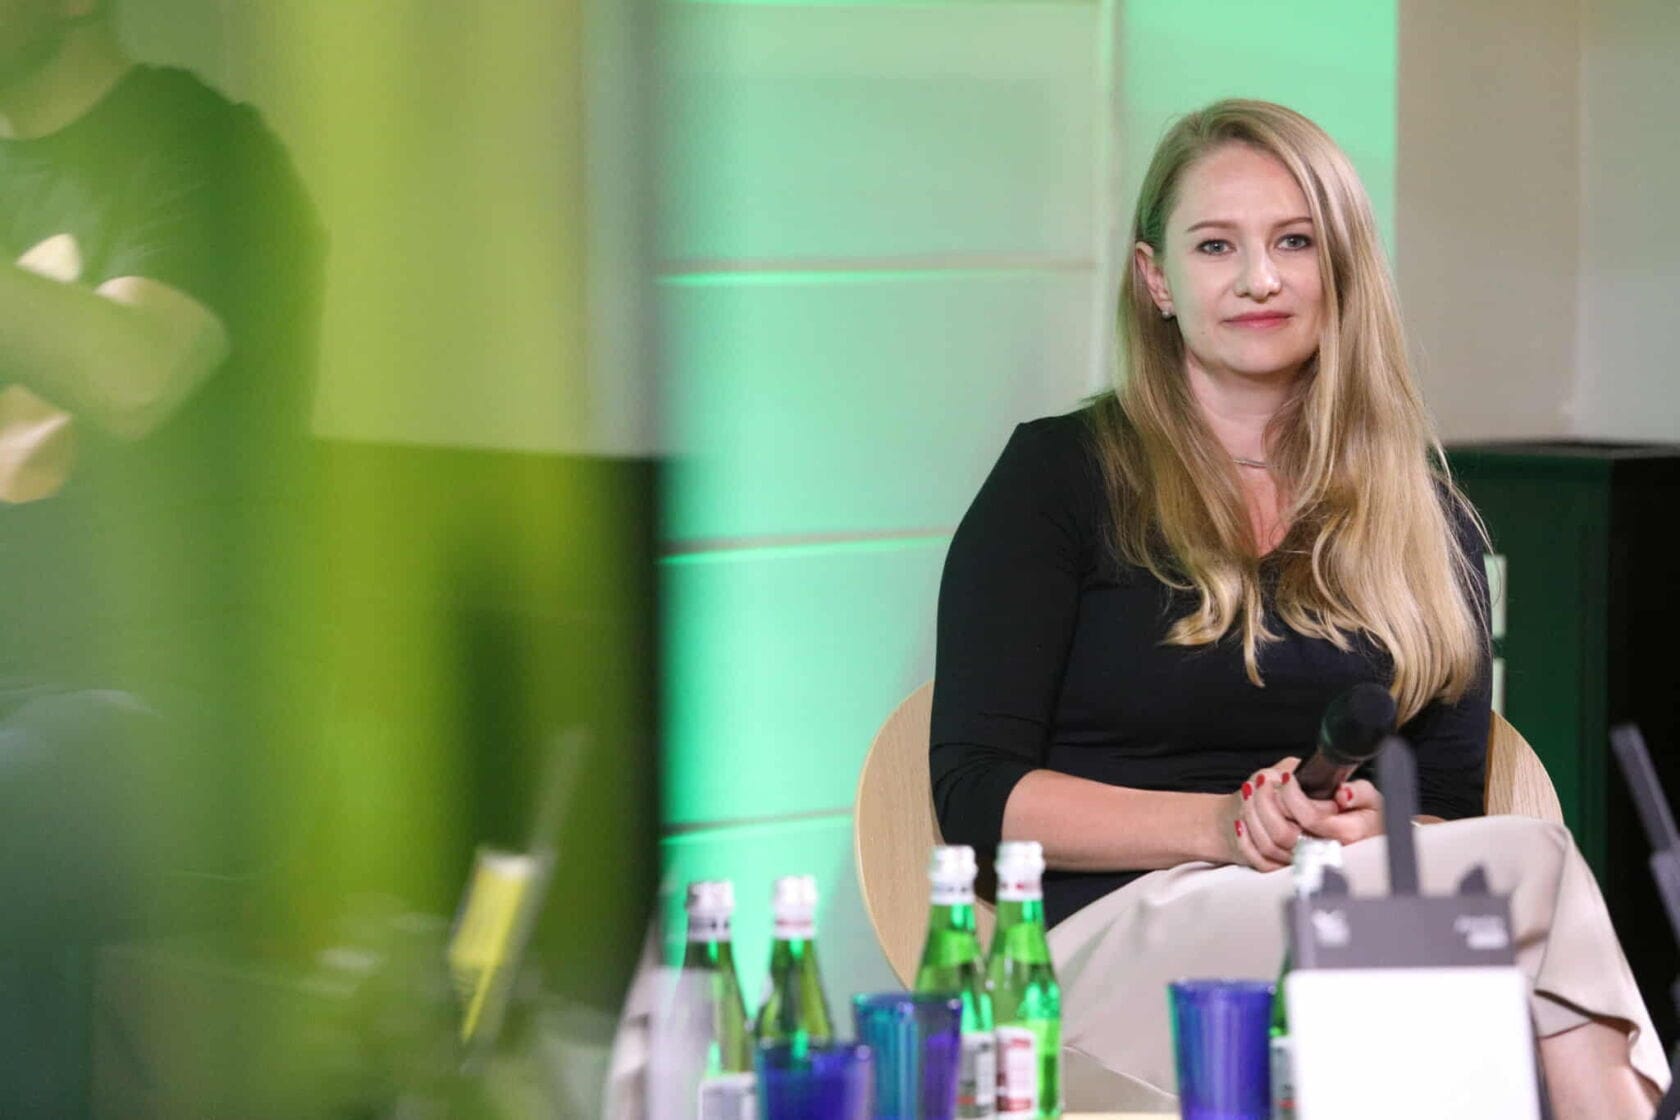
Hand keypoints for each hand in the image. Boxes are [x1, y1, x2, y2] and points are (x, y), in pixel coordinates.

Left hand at [1219, 758, 1384, 870]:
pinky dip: (1246, 839)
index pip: (1311, 817)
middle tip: (1263, 780)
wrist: (1354, 835)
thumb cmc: (1360, 814)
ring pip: (1268, 844)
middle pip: (1284, 832)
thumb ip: (1360, 794)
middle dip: (1266, 801)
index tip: (1287, 778)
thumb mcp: (1369, 798)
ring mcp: (1303, 862)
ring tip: (1252, 790)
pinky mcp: (1286, 869)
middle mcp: (1322, 852)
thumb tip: (1343, 795)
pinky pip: (1260, 860)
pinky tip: (1243, 819)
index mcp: (1345, 834)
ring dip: (1253, 814)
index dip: (1293, 795)